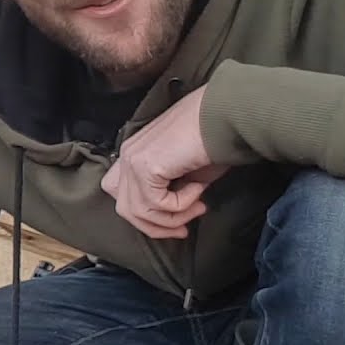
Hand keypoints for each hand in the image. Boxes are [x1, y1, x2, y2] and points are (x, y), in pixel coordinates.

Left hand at [100, 86, 228, 238]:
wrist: (224, 114)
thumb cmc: (212, 139)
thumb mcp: (184, 172)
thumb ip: (168, 191)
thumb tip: (171, 216)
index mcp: (134, 152)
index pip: (120, 195)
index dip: (145, 217)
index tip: (176, 225)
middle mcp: (128, 155)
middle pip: (126, 210)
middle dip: (157, 227)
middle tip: (184, 230)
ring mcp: (133, 159)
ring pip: (139, 212)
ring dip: (174, 218)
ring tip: (199, 206)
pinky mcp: (144, 165)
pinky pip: (157, 204)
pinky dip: (181, 204)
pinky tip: (198, 187)